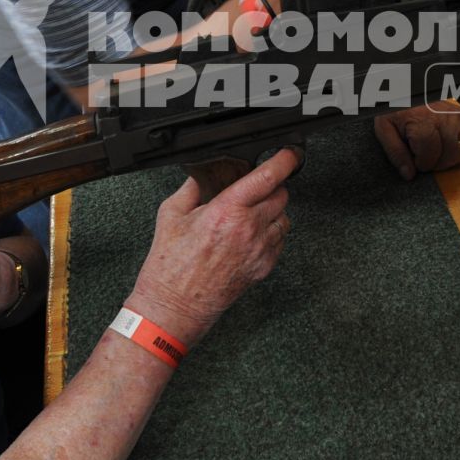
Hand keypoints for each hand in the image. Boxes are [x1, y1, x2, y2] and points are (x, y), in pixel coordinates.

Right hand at [126, 147, 300, 347]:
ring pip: (284, 218)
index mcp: (226, 211)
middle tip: (255, 189)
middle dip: (272, 187)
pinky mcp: (263, 267)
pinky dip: (270, 234)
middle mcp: (248, 229)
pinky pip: (279, 241)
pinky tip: (250, 236)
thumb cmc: (170, 265)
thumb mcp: (171, 215)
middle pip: (281, 195)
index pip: (267, 177)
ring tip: (250, 215)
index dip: (284, 161)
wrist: (175, 305)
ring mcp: (259, 250)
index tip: (289, 154)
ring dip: (273, 211)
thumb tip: (201, 175)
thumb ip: (191, 188)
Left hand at [372, 106, 459, 180]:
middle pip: (448, 157)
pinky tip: (440, 140)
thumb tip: (409, 174)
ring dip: (446, 156)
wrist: (404, 90)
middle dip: (434, 163)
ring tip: (431, 148)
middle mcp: (443, 118)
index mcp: (423, 122)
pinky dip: (454, 146)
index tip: (413, 158)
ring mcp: (455, 116)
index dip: (421, 164)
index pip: (430, 158)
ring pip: (459, 151)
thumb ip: (395, 153)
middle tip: (421, 155)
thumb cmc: (394, 109)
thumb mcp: (385, 130)